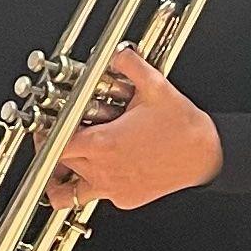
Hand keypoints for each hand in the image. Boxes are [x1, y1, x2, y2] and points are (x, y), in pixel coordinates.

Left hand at [41, 49, 222, 211]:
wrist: (206, 155)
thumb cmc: (182, 126)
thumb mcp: (155, 86)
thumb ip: (130, 63)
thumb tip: (118, 51)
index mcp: (104, 144)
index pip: (55, 145)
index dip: (44, 135)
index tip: (45, 127)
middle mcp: (104, 171)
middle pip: (57, 167)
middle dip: (51, 150)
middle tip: (54, 137)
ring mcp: (114, 189)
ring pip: (70, 194)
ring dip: (63, 177)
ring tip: (65, 163)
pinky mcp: (126, 199)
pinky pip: (99, 195)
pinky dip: (94, 183)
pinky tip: (104, 166)